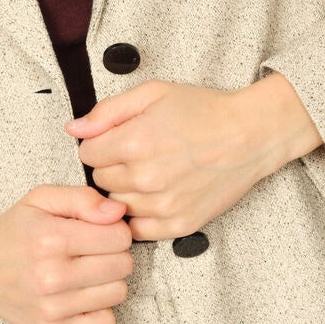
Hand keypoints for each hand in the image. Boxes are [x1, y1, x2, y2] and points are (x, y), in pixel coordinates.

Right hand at [0, 184, 133, 323]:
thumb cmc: (14, 230)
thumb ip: (82, 198)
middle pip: (123, 265)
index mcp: (50, 239)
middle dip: (114, 253)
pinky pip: (106, 323)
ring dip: (108, 281)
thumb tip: (118, 212)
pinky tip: (81, 295)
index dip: (114, 229)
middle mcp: (51, 276)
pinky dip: (99, 309)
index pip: (120, 236)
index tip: (97, 231)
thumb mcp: (41, 199)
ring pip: (118, 293)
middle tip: (91, 251)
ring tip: (85, 272)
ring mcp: (51, 308)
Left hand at [66, 73, 321, 241]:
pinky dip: (142, 214)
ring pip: (117, 205)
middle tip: (138, 154)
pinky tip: (158, 194)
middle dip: (112, 166)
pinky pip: (138, 229)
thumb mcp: (153, 94)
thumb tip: (73, 129)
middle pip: (100, 180)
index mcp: (134, 142)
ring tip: (152, 172)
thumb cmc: (204, 110)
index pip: (86, 153)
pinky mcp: (179, 225)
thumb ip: (107, 112)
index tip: (117, 139)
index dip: (99, 144)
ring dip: (126, 191)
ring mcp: (163, 205)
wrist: (251, 135)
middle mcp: (146, 178)